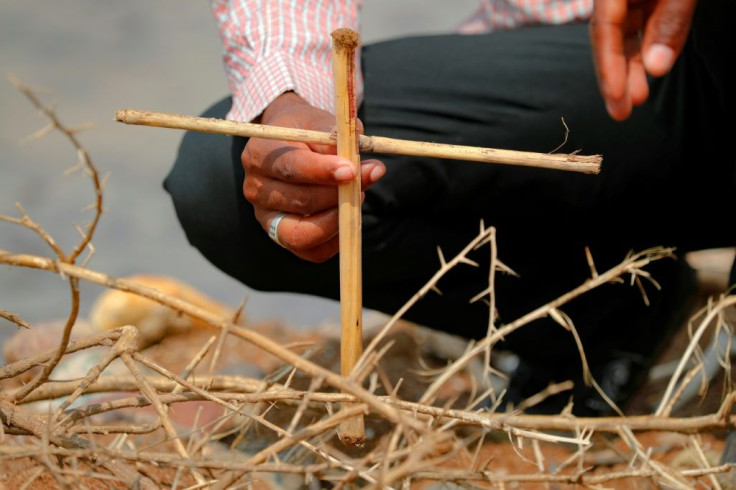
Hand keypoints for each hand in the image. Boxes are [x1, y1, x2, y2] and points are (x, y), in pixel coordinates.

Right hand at [242, 92, 384, 261]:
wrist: (290, 142)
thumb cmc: (307, 131)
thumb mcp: (319, 121)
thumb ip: (337, 137)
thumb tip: (360, 162)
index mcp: (259, 154)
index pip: (290, 168)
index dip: (323, 172)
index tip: (351, 171)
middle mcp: (256, 188)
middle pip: (300, 201)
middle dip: (340, 194)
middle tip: (369, 177)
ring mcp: (266, 217)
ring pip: (303, 232)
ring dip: (338, 218)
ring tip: (358, 196)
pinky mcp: (281, 236)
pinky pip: (311, 252)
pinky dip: (334, 240)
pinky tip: (348, 217)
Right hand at [590, 0, 696, 120]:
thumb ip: (669, 21)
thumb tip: (656, 67)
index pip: (604, 28)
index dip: (608, 64)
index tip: (616, 96)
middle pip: (609, 36)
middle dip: (615, 75)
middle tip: (620, 112)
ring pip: (626, 33)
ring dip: (632, 66)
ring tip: (637, 98)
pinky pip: (643, 22)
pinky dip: (647, 47)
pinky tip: (651, 68)